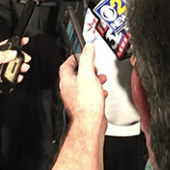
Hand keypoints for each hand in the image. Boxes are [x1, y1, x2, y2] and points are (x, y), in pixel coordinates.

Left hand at [0, 36, 30, 109]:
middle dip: (18, 56)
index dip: (11, 43)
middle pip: (7, 56)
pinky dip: (15, 77)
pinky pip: (8, 78)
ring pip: (9, 67)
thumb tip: (10, 53)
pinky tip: (18, 77)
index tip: (22, 41)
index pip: (0, 46)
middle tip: (26, 57)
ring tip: (24, 67)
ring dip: (18, 66)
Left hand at [48, 43, 107, 169]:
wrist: (90, 122)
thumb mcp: (88, 74)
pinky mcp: (83, 106)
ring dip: (93, 80)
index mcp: (67, 80)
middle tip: (94, 68)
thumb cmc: (87, 102)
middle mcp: (69, 89)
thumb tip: (88, 47)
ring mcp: (76, 98)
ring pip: (84, 84)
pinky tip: (102, 92)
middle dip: (87, 69)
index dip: (75, 57)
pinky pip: (89, 95)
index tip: (82, 54)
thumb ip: (87, 58)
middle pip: (76, 74)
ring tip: (100, 79)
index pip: (66, 64)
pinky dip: (96, 91)